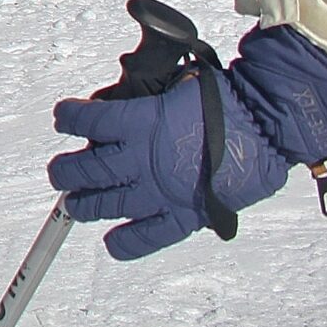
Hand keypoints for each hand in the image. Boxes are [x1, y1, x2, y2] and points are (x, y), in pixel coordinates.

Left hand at [49, 25, 326, 259]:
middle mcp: (144, 159)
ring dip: (85, 204)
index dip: (70, 118)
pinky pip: (151, 236)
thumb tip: (130, 84)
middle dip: (67, 172)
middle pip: (89, 169)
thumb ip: (148, 89)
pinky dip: (129, 243)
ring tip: (72, 204)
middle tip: (59, 173)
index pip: (89, 120)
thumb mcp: (176, 82)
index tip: (63, 118)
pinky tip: (112, 244)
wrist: (267, 128)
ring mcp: (162, 191)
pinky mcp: (186, 215)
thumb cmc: (227, 101)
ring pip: (109, 203)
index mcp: (140, 122)